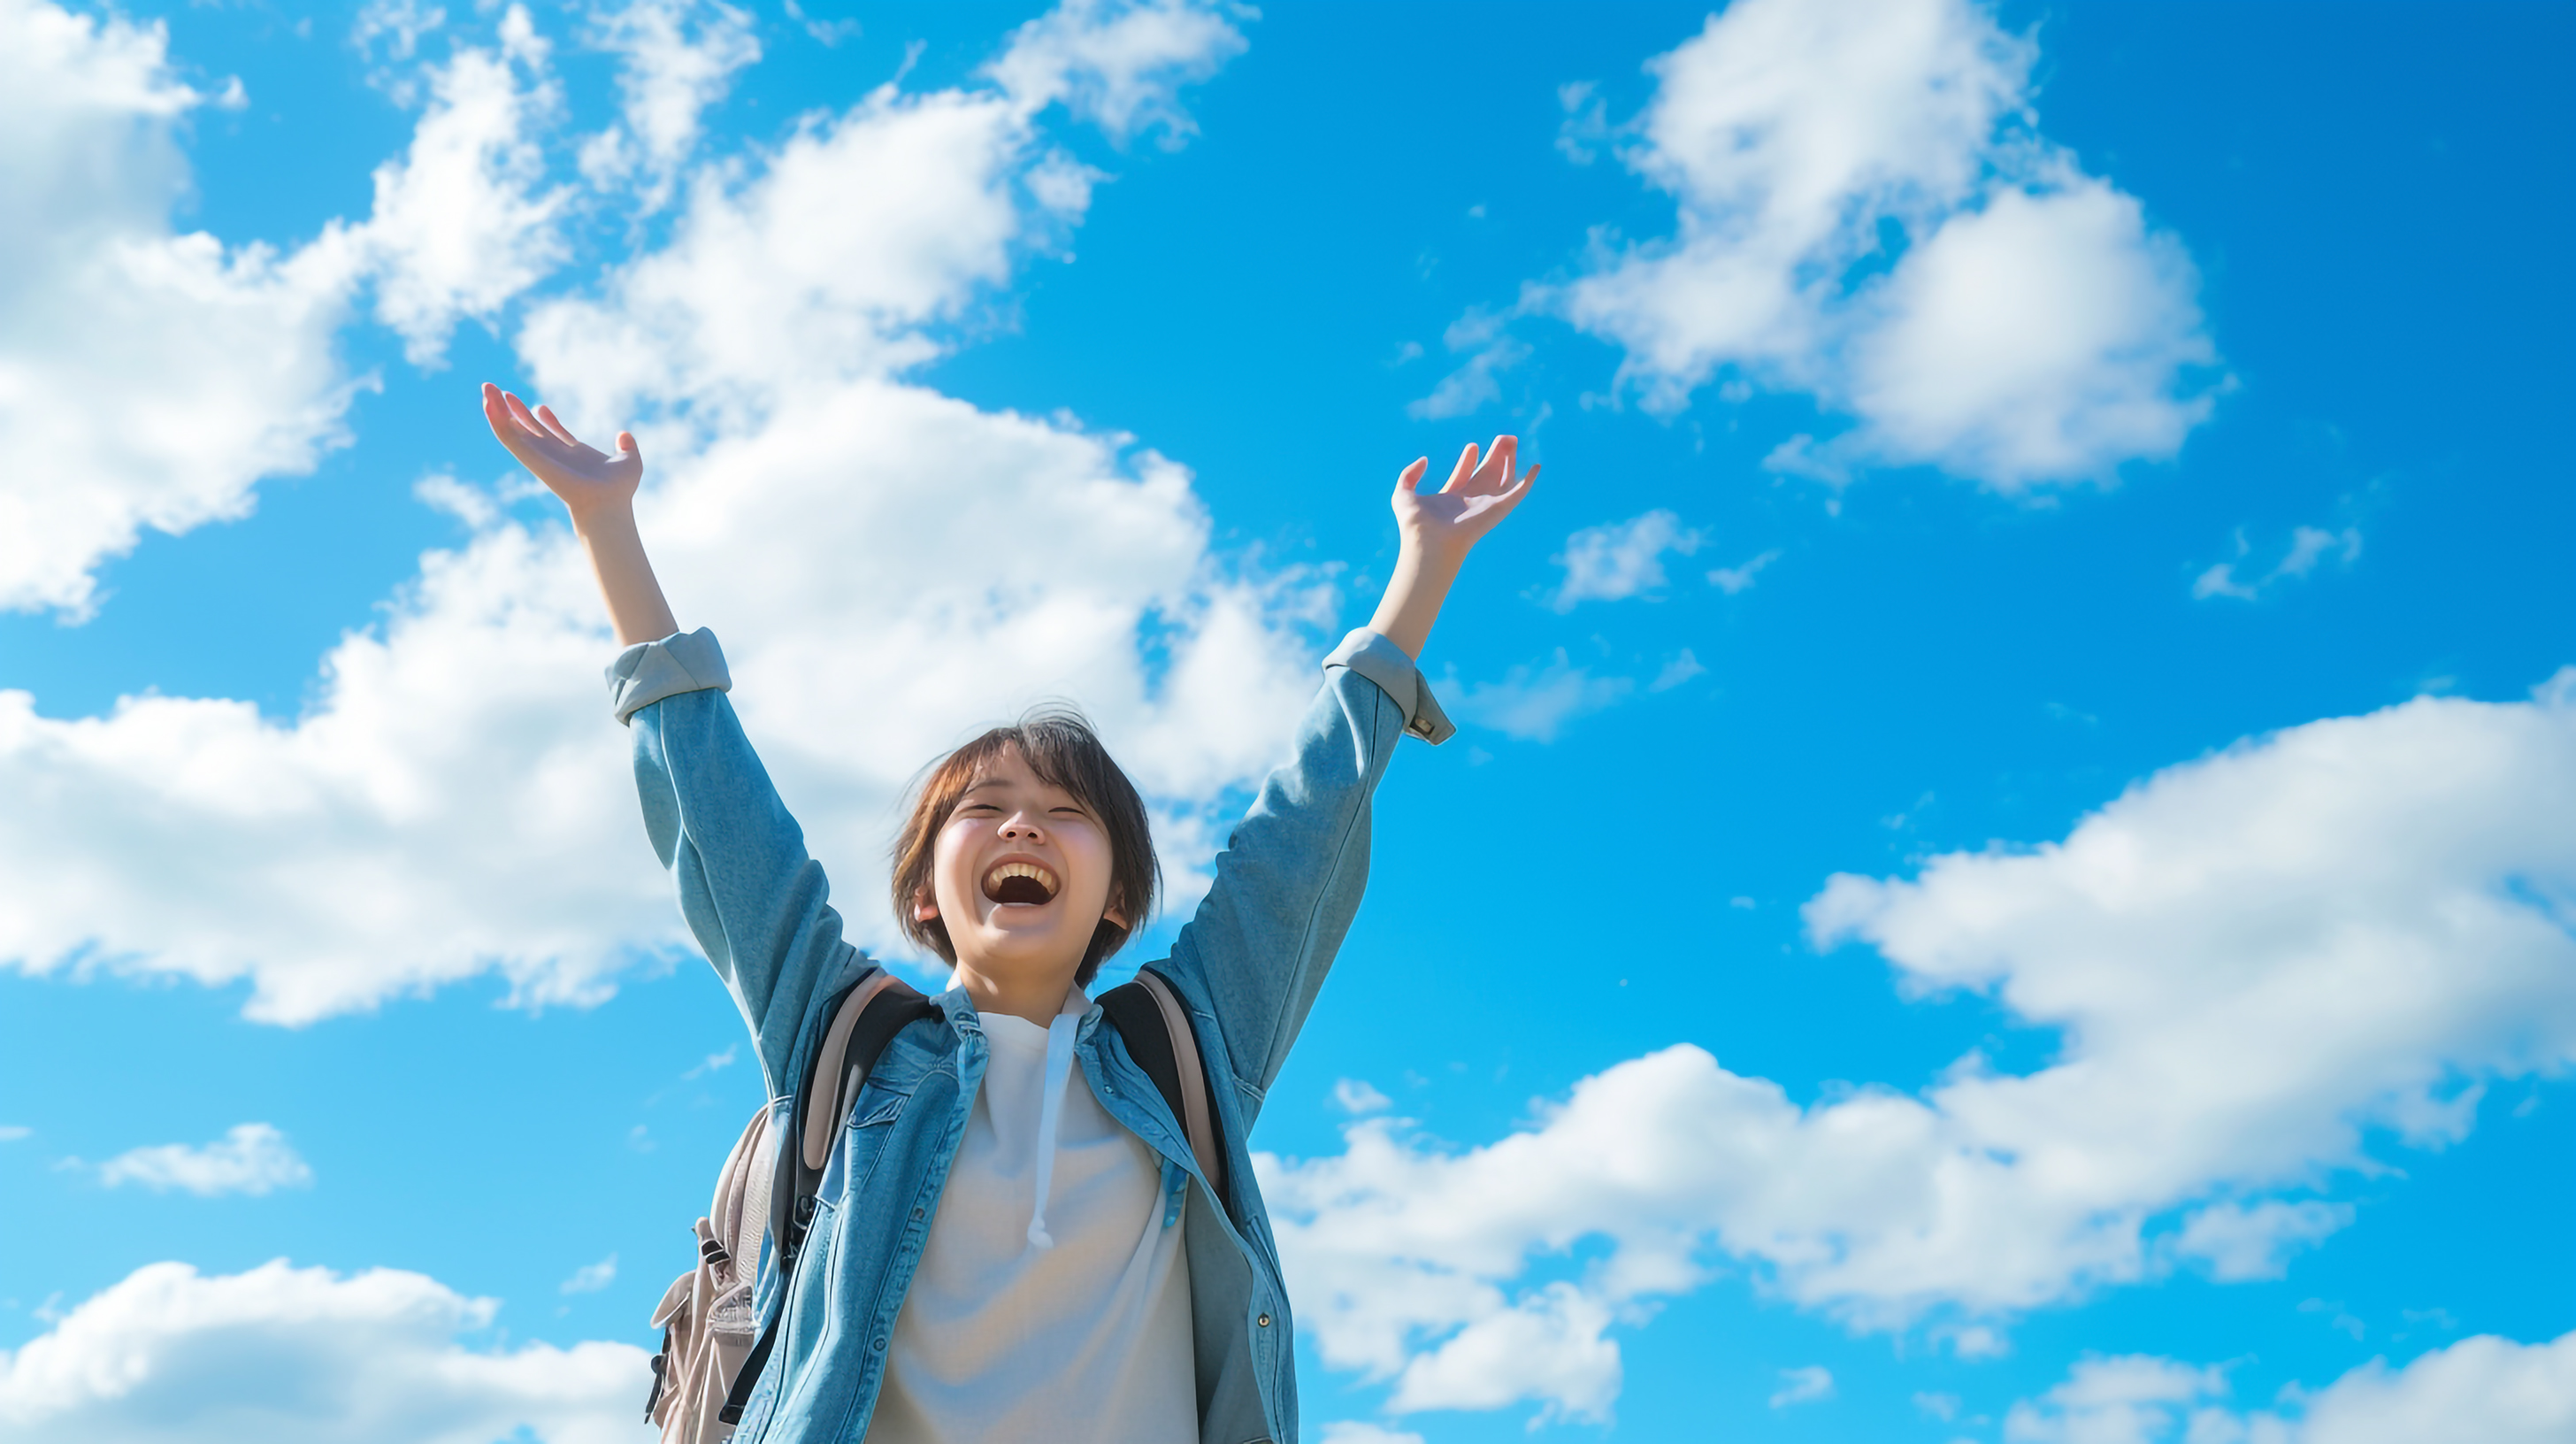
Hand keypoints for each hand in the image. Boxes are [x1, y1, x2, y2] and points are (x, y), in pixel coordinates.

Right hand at [481, 382, 641, 523]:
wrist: (607, 502)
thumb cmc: (619, 490)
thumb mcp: (629, 462)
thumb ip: (627, 447)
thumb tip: (625, 435)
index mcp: (572, 454)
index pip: (553, 434)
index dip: (546, 420)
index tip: (540, 407)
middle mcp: (552, 454)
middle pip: (527, 429)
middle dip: (514, 411)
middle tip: (501, 393)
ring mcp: (539, 455)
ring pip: (512, 430)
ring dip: (497, 409)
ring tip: (486, 388)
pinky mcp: (530, 456)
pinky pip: (508, 435)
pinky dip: (497, 419)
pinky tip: (489, 403)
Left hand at [1391, 435, 1537, 567]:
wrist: (1428, 541)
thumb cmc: (1414, 524)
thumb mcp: (1403, 493)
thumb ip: (1409, 474)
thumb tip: (1424, 460)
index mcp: (1450, 499)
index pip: (1464, 476)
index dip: (1468, 460)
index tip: (1472, 446)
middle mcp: (1470, 502)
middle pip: (1487, 475)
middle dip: (1495, 456)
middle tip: (1504, 438)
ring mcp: (1485, 506)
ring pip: (1503, 480)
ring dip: (1509, 460)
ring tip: (1512, 440)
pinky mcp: (1498, 509)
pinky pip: (1518, 493)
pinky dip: (1529, 481)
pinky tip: (1536, 467)